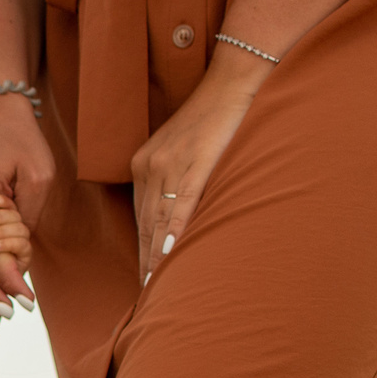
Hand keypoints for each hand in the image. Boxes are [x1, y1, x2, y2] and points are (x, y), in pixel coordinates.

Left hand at [131, 47, 269, 282]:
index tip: (143, 281)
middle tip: (146, 298)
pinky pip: (181, 206)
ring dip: (157, 258)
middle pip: (144, 226)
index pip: (140, 219)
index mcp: (145, 164)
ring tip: (157, 289)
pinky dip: (173, 234)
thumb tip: (181, 219)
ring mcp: (169, 164)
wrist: (236, 79)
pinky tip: (170, 257)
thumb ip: (179, 180)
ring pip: (158, 221)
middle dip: (145, 263)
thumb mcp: (189, 150)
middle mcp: (150, 166)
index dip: (142, 252)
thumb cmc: (218, 117)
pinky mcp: (194, 162)